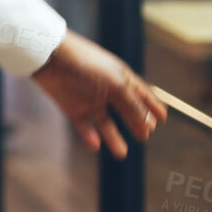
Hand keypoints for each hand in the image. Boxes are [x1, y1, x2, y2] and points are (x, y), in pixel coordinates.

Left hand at [31, 32, 166, 158]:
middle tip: (145, 136)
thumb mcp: (116, 85)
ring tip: (121, 154)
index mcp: (120, 77)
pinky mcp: (71, 106)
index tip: (162, 118)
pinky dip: (89, 136)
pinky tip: (96, 146)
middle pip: (124, 109)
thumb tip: (149, 125)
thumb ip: (133, 106)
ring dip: (113, 137)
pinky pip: (82, 125)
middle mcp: (106, 88)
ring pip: (104, 122)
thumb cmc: (87, 66)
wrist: (49, 57)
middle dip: (135, 122)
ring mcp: (88, 98)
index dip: (152, 104)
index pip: (141, 92)